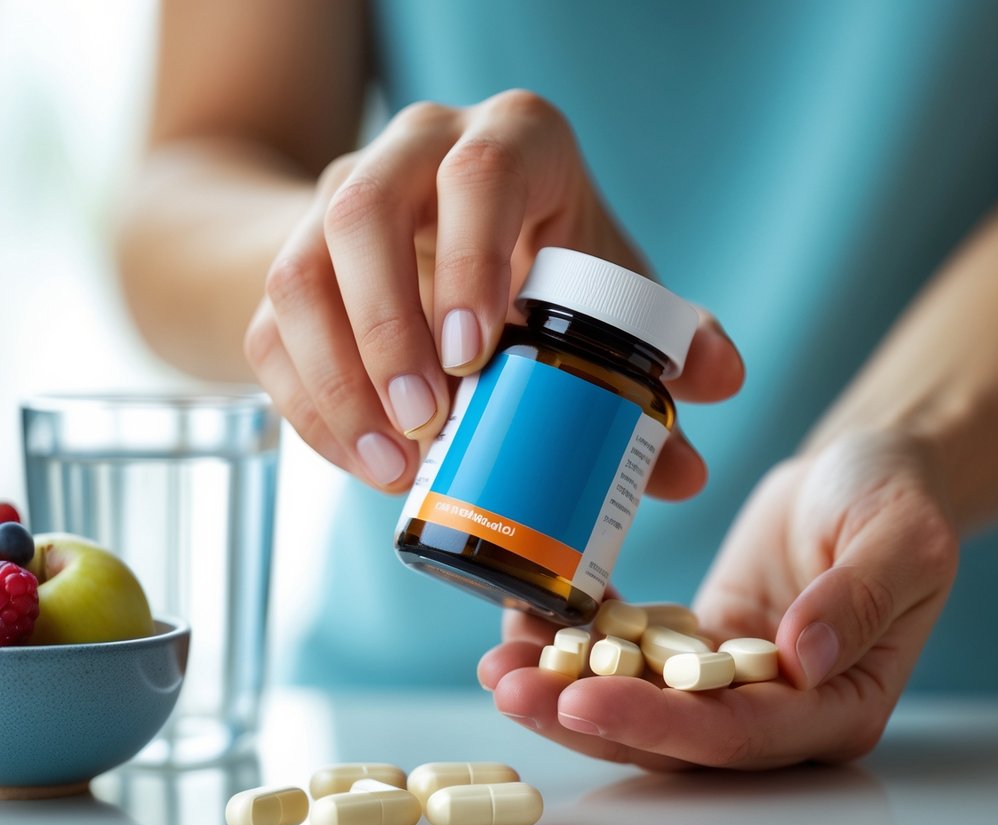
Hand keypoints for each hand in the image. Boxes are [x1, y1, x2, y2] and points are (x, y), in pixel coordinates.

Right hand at [243, 89, 741, 493]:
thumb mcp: (602, 289)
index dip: (469, 255)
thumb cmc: (538, 265)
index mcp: (508, 146)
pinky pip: (271, 331)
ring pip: (298, 273)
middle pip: (363, 214)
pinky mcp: (290, 264)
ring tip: (391, 465)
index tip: (473, 356)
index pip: (480, 170)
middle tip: (428, 424)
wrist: (435, 249)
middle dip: (387, 329)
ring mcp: (337, 206)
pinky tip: (362, 460)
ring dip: (336, 379)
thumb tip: (690, 468)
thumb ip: (654, 360)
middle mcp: (410, 157)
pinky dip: (309, 406)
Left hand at [478, 430, 958, 768]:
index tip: (579, 699)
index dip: (657, 723)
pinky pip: (628, 653)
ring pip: (637, 701)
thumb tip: (804, 660)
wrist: (860, 473)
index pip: (738, 735)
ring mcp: (727, 682)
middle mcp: (777, 711)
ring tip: (497, 661)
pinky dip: (577, 642)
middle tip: (507, 686)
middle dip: (584, 716)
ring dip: (562, 687)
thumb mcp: (902, 538)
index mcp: (838, 708)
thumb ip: (861, 600)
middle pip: (671, 734)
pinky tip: (525, 621)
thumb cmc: (897, 500)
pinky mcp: (689, 645)